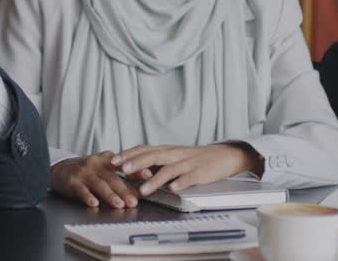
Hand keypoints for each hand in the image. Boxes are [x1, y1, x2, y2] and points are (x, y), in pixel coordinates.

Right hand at [51, 152, 142, 208]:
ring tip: (119, 204)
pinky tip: (94, 203)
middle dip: (125, 190)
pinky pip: (81, 190)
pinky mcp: (72, 182)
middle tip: (134, 201)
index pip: (124, 164)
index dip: (137, 170)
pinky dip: (88, 197)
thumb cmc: (87, 171)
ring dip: (110, 195)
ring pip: (99, 184)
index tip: (149, 176)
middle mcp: (96, 164)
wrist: (60, 169)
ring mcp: (84, 172)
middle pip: (113, 178)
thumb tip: (140, 190)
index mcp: (107, 159)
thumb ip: (121, 178)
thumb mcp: (104, 169)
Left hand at [112, 143, 262, 196]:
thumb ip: (154, 162)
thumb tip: (130, 169)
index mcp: (167, 150)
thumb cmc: (194, 158)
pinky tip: (173, 189)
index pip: (144, 149)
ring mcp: (188, 163)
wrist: (224, 156)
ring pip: (169, 169)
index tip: (113, 160)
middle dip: (137, 163)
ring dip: (155, 179)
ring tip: (143, 189)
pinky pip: (189, 177)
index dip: (129, 154)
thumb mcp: (172, 157)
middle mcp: (175, 154)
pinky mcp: (200, 172)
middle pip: (153, 156)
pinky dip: (180, 182)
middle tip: (123, 169)